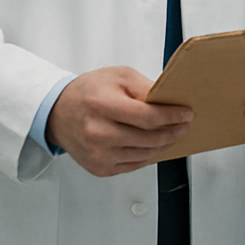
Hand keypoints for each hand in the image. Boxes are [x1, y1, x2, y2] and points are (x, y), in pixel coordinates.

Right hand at [46, 66, 192, 176]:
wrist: (59, 114)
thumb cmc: (89, 92)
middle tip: (184, 124)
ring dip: (164, 145)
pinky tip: (155, 145)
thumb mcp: (119, 76)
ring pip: (145, 154)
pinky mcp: (99, 168)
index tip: (186, 113)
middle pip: (148, 138)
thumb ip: (145, 88)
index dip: (172, 116)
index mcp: (102, 105)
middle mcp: (98, 132)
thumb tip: (169, 101)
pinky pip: (134, 165)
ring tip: (173, 134)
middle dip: (173, 132)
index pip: (147, 117)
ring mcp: (98, 154)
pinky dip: (149, 155)